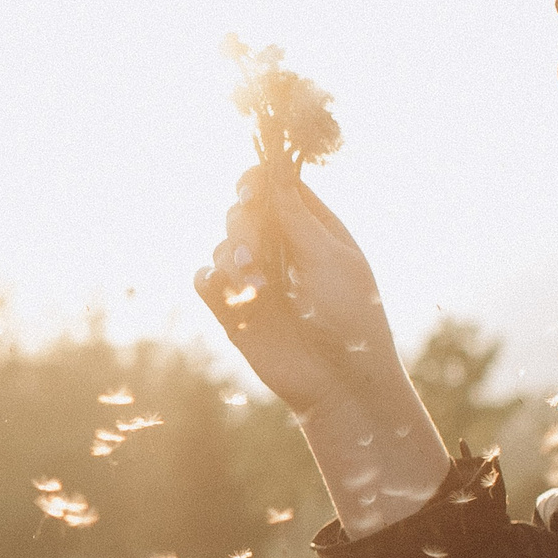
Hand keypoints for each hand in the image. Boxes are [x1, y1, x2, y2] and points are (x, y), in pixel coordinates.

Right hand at [195, 163, 446, 535]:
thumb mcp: (329, 259)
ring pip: (221, 245)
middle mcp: (282, 250)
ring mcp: (257, 280)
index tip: (250, 191)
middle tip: (254, 257)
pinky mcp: (236, 311)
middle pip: (242, 212)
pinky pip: (205, 280)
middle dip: (242, 227)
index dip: (257, 181)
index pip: (275, 188)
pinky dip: (210, 279)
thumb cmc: (351, 318)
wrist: (342, 383)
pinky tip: (228, 290)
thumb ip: (295, 218)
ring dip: (231, 259)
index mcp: (313, 231)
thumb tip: (270, 174)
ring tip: (255, 289)